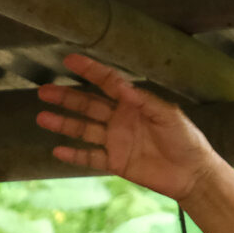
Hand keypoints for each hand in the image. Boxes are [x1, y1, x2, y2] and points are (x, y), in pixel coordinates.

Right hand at [36, 53, 223, 201]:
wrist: (192, 173)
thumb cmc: (186, 139)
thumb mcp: (167, 115)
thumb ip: (143, 100)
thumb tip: (120, 86)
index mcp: (134, 103)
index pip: (107, 82)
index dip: (89, 70)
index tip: (69, 59)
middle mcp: (121, 119)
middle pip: (88, 105)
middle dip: (66, 97)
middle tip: (44, 91)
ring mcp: (116, 141)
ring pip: (84, 129)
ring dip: (64, 123)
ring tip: (42, 117)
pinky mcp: (116, 162)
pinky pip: (90, 157)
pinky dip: (75, 154)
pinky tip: (57, 149)